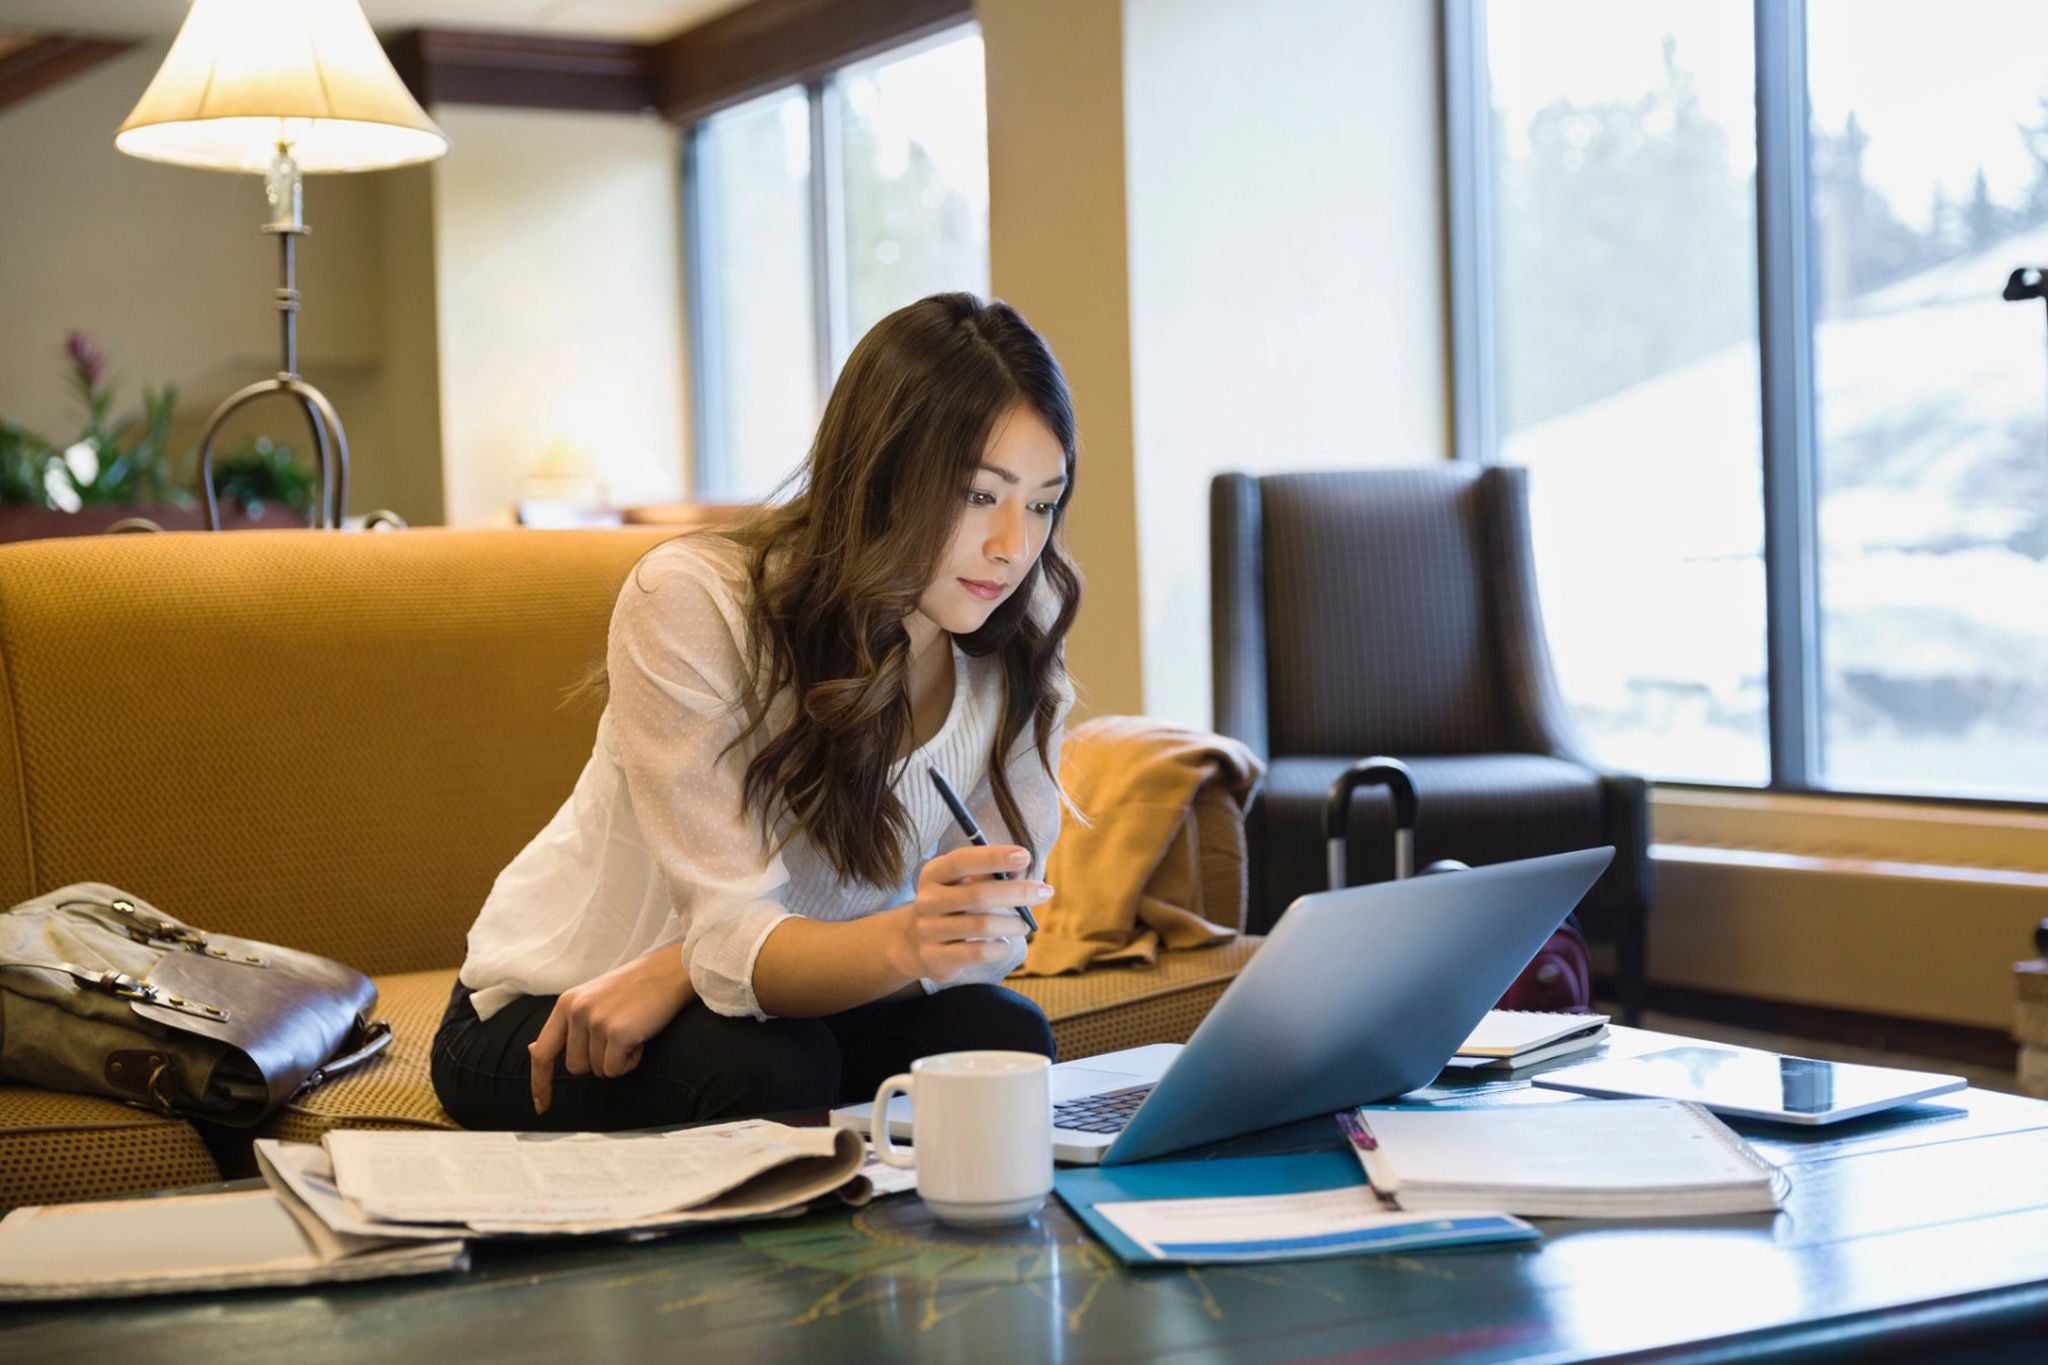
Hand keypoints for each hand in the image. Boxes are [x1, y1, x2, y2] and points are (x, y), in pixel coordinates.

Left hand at [528, 946, 695, 1115]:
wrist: (670, 971)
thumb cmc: (633, 989)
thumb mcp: (591, 1000)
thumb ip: (565, 1026)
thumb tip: (532, 1050)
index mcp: (566, 1003)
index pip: (542, 1052)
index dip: (540, 1083)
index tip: (542, 1106)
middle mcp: (576, 1011)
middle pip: (576, 1068)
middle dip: (598, 1062)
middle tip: (619, 1036)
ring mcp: (597, 1021)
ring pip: (598, 1071)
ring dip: (617, 1060)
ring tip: (632, 1031)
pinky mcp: (619, 1033)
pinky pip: (616, 1070)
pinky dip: (631, 1062)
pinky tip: (641, 1039)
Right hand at [889, 844, 1048, 983]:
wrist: (916, 942)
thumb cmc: (955, 905)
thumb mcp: (966, 883)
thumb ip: (993, 875)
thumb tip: (1022, 873)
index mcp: (934, 873)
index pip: (963, 860)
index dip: (994, 857)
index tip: (1025, 856)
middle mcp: (927, 900)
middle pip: (978, 894)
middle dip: (1018, 892)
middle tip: (1045, 891)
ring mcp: (928, 930)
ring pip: (982, 925)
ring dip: (1013, 923)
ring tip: (1025, 925)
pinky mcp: (934, 958)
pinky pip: (977, 952)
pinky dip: (999, 947)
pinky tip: (1004, 944)